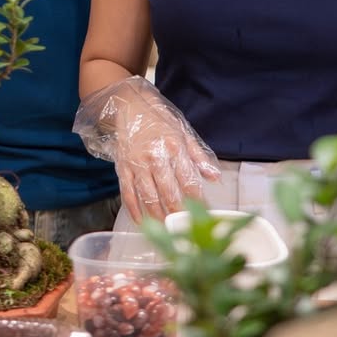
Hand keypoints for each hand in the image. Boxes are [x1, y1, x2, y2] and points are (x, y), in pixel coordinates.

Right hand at [74, 75, 219, 223]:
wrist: (129, 106)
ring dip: (158, 217)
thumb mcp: (183, 133)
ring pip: (148, 197)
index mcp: (174, 147)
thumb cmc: (158, 120)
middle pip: (169, 194)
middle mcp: (155, 157)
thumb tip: (214, 177)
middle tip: (186, 229)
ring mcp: (137, 164)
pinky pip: (128, 194)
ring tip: (167, 230)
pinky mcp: (122, 168)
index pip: (189, 182)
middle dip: (179, 215)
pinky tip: (142, 222)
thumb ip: (199, 156)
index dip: (198, 201)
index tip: (204, 214)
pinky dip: (135, 211)